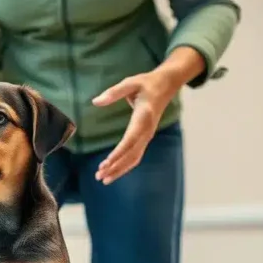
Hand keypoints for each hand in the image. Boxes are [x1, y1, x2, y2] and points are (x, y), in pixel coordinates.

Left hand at [92, 70, 180, 184]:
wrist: (166, 84)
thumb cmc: (146, 83)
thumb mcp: (130, 83)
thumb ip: (113, 92)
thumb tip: (95, 101)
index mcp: (143, 117)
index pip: (130, 140)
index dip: (118, 154)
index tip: (105, 164)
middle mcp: (147, 130)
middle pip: (132, 154)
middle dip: (116, 166)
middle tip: (99, 176)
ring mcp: (148, 135)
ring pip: (135, 158)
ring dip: (119, 169)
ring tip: (103, 179)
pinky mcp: (146, 137)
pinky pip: (136, 155)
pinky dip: (125, 165)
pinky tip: (113, 172)